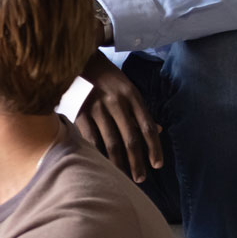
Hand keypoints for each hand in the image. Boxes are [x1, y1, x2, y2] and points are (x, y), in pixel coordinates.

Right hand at [75, 54, 162, 182]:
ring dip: (118, 163)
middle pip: (130, 138)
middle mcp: (116, 102)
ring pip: (110, 142)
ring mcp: (96, 107)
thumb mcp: (128, 89)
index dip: (154, 148)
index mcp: (132, 95)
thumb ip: (140, 111)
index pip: (147, 127)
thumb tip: (158, 131)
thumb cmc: (107, 77)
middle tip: (141, 179)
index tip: (157, 165)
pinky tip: (100, 164)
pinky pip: (90, 138)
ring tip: (123, 177)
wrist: (78, 59)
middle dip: (137, 161)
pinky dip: (96, 153)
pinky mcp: (79, 111)